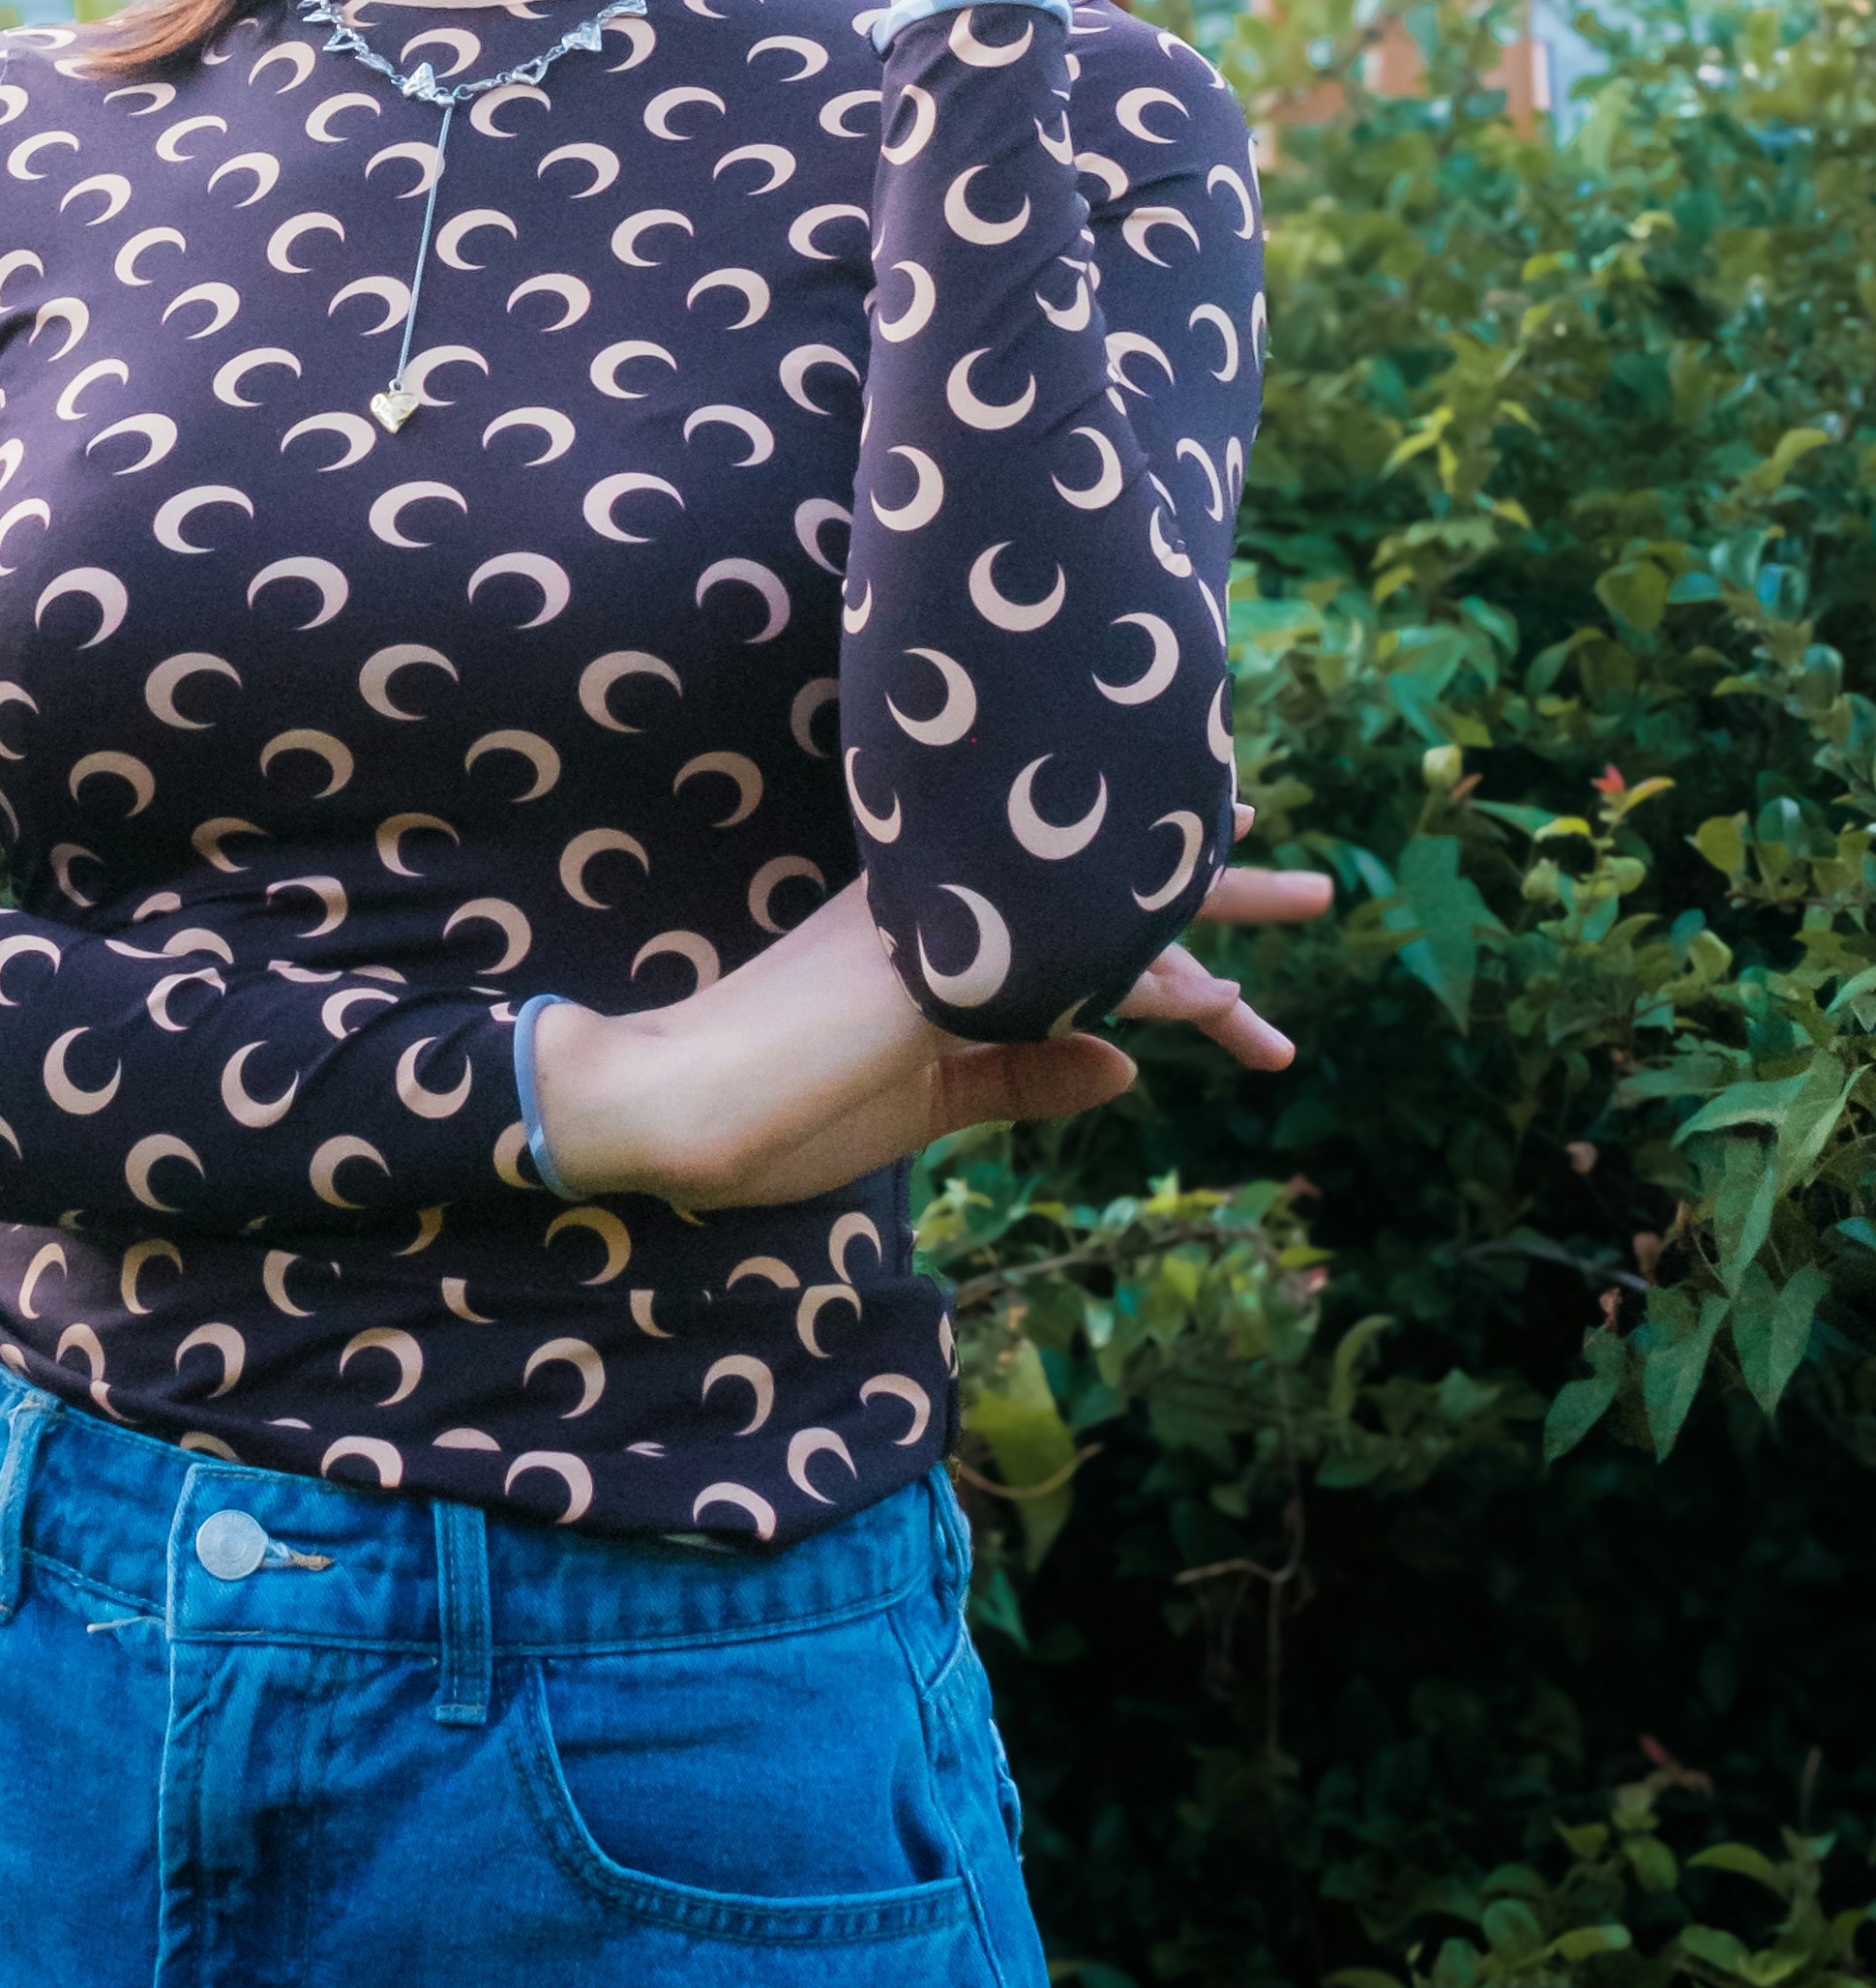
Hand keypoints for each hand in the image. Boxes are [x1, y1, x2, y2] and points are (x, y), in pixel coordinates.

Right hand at [534, 815, 1321, 1213]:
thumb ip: (1023, 1076)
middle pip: (1102, 879)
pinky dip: (1147, 977)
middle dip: (1216, 883)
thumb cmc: (777, 1107)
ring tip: (1305, 907)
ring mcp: (942, 933)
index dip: (1158, 914)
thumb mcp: (928, 1099)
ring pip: (1100, 912)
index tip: (1237, 923)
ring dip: (1210, 918)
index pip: (1065, 905)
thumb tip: (1128, 1069)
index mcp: (929, 923)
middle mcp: (943, 904)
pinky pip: (1065, 969)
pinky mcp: (937, 978)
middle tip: (1316, 891)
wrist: (672, 1108)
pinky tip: (1212, 996)